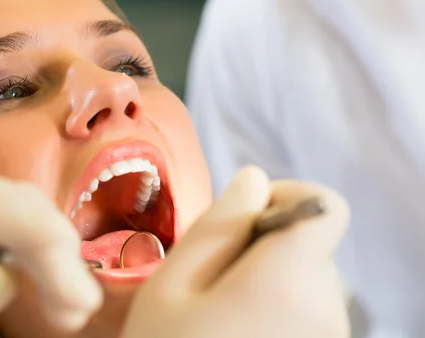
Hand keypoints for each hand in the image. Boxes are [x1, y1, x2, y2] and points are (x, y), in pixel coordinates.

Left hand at [0, 176, 101, 337]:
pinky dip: (40, 251)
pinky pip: (10, 219)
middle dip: (51, 245)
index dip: (23, 228)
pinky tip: (53, 285)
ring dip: (53, 249)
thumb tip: (4, 272)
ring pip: (14, 204)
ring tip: (72, 306)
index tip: (69, 283)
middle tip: (79, 308)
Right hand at [122, 166, 349, 337]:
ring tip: (217, 316)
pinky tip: (234, 335)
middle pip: (308, 245)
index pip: (325, 207)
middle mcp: (327, 310)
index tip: (243, 220)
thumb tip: (254, 180)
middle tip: (209, 282)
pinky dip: (275, 310)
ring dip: (265, 281)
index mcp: (290, 279)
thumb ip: (218, 225)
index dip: (285, 197)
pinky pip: (306, 314)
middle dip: (262, 246)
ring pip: (305, 280)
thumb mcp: (174, 286)